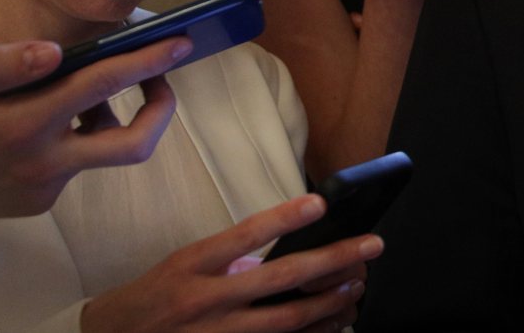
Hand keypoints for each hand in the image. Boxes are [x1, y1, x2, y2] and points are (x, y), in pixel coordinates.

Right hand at [0, 37, 189, 221]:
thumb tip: (53, 50)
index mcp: (20, 126)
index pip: (103, 86)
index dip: (148, 61)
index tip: (180, 42)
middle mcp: (40, 164)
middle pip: (132, 144)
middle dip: (160, 107)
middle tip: (158, 74)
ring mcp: (40, 189)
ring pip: (100, 152)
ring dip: (106, 118)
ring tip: (78, 87)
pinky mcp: (35, 204)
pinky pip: (73, 166)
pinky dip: (74, 139)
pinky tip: (42, 118)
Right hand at [81, 194, 376, 332]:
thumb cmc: (152, 298)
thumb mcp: (182, 266)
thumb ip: (229, 258)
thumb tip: (284, 253)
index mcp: (193, 265)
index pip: (244, 235)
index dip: (284, 218)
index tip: (320, 203)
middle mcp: (205, 300)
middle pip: (280, 278)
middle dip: (332, 260)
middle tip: (371, 245)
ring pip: (287, 320)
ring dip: (330, 302)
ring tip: (358, 286)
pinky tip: (334, 324)